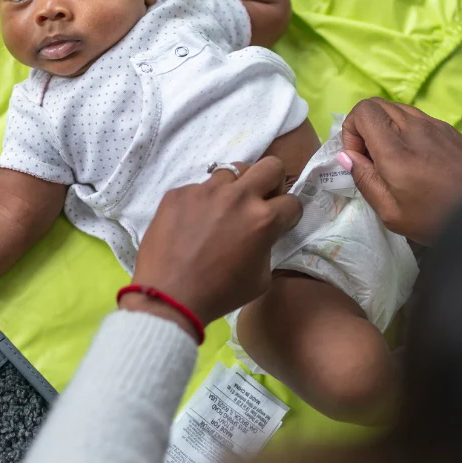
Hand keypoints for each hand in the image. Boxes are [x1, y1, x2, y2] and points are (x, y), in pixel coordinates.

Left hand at [128, 157, 301, 333]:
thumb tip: (262, 233)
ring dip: (234, 189)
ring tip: (220, 212)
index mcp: (263, 219)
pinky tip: (191, 224)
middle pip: (271, 166)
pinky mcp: (179, 193)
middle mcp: (238, 196)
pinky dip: (201, 203)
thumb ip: (267, 246)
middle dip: (272, 183)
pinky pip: (199, 188)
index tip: (280, 223)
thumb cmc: (219, 293)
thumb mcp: (260, 278)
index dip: (288, 214)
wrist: (169, 297)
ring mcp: (206, 190)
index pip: (292, 201)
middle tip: (259, 202)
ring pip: (232, 172)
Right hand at [339, 98, 461, 244]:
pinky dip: (405, 129)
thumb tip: (347, 156)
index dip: (351, 131)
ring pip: (397, 108)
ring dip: (385, 127)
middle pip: (377, 104)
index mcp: (396, 150)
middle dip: (365, 127)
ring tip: (394, 159)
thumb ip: (365, 180)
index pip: (363, 111)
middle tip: (373, 158)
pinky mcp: (450, 129)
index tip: (360, 158)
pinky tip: (416, 158)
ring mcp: (435, 125)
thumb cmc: (437, 220)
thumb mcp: (392, 213)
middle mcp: (414, 128)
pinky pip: (417, 117)